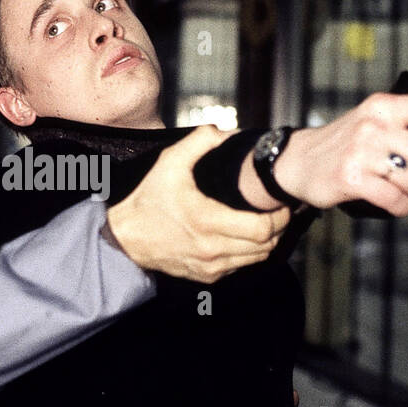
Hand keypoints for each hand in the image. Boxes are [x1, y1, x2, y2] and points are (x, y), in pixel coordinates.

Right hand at [106, 125, 288, 282]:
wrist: (126, 239)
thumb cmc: (149, 201)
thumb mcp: (169, 164)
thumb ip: (198, 142)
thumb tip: (223, 130)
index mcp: (207, 221)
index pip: (262, 229)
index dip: (280, 217)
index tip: (281, 204)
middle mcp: (212, 248)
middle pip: (267, 245)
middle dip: (278, 228)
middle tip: (278, 211)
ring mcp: (211, 266)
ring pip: (258, 259)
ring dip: (266, 242)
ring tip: (264, 222)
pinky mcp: (208, 276)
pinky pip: (241, 267)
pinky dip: (249, 253)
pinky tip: (243, 236)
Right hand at [271, 94, 407, 215]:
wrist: (298, 161)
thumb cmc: (341, 144)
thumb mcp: (370, 121)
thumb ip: (403, 125)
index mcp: (382, 107)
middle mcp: (373, 126)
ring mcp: (361, 153)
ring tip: (401, 189)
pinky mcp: (351, 179)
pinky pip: (394, 199)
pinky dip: (400, 207)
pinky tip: (394, 203)